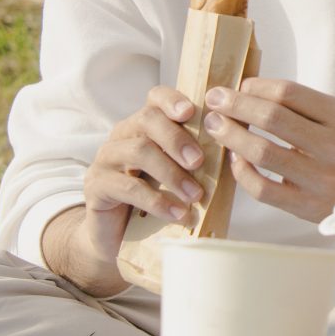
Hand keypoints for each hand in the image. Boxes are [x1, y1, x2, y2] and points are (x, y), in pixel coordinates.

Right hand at [50, 85, 207, 294]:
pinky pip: (126, 186)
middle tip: (200, 162)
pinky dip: (157, 200)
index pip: (155, 98)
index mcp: (144, 125)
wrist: (118, 237)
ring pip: (139, 151)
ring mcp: (105, 159)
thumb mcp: (179, 174)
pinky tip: (177, 213)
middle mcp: (122, 136)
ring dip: (172, 174)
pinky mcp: (95, 186)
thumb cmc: (157, 199)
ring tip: (196, 195)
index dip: (173, 100)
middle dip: (178, 139)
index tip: (192, 111)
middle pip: (148, 120)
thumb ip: (199, 158)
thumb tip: (239, 147)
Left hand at [203, 78, 334, 223]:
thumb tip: (247, 91)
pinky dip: (242, 172)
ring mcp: (321, 179)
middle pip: (272, 119)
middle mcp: (334, 147)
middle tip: (214, 99)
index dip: (256, 87)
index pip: (289, 93)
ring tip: (216, 126)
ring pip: (263, 153)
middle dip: (235, 105)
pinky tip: (234, 160)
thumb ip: (301, 105)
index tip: (238, 85)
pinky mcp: (307, 206)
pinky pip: (262, 188)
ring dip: (231, 136)